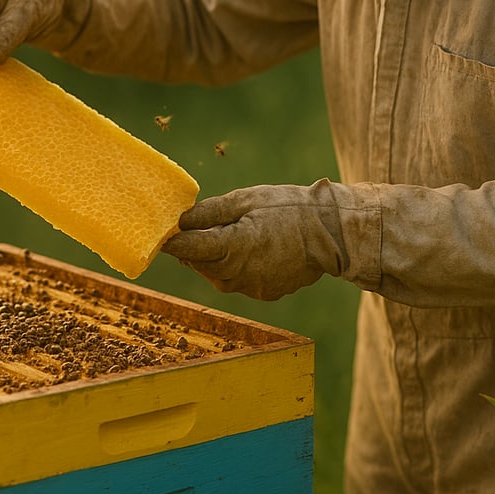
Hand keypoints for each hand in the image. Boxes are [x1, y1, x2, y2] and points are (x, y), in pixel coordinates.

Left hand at [161, 179, 348, 300]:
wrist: (333, 233)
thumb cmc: (290, 208)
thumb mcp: (246, 199)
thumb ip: (210, 212)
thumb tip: (181, 222)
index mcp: (234, 247)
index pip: (190, 249)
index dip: (173, 243)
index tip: (161, 237)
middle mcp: (240, 274)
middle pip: (201, 265)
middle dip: (194, 251)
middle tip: (190, 232)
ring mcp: (254, 288)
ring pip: (219, 276)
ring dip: (213, 260)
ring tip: (224, 237)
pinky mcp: (266, 293)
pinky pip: (239, 282)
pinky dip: (235, 268)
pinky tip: (247, 251)